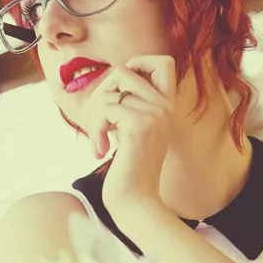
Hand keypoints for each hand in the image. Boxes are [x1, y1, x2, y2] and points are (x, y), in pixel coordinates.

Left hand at [82, 54, 175, 226]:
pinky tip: (101, 151)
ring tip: (99, 142)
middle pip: (123, 71)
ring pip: (110, 91)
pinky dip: (95, 129)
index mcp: (167, 106)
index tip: (120, 92)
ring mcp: (156, 114)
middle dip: (100, 94)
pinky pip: (106, 108)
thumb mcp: (132, 130)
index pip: (162, 62)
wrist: (135, 201)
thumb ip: (130, 104)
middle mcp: (166, 107)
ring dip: (95, 116)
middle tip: (99, 124)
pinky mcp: (140, 125)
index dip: (137, 64)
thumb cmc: (129, 169)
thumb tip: (111, 79)